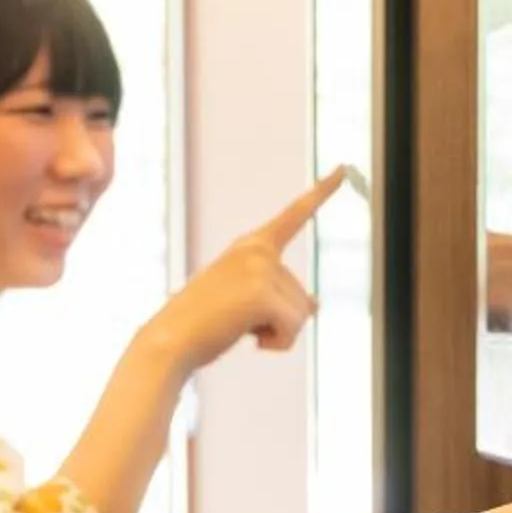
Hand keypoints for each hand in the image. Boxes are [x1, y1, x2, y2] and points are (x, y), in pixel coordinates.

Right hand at [143, 170, 343, 374]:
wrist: (168, 342)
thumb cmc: (203, 325)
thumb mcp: (246, 303)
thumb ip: (279, 296)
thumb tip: (316, 304)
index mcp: (251, 246)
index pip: (295, 214)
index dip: (323, 191)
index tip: (344, 168)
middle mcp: (257, 250)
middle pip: (303, 296)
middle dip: (280, 321)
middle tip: (236, 321)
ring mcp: (259, 268)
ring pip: (301, 315)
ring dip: (277, 333)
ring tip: (236, 328)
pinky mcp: (261, 293)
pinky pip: (294, 328)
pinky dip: (278, 344)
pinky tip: (248, 340)